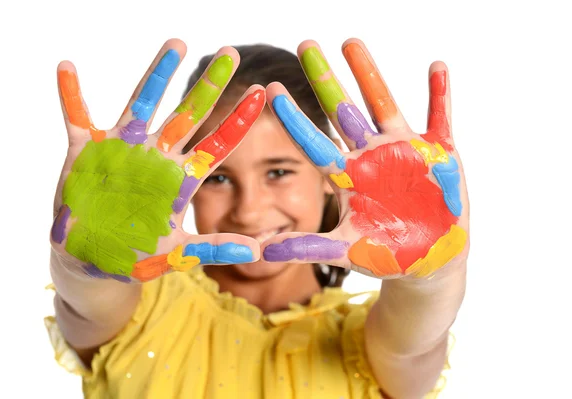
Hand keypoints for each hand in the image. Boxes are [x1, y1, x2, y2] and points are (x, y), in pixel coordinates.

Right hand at [50, 40, 264, 282]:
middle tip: (230, 54)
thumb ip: (214, 248)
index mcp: (180, 178)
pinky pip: (78, 117)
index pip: (216, 144)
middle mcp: (156, 155)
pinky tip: (68, 67)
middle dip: (209, 85)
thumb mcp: (177, 253)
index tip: (261, 93)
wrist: (92, 260)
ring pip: (142, 103)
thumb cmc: (136, 255)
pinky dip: (71, 95)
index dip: (238, 120)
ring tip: (177, 44)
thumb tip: (256, 250)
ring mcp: (122, 149)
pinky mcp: (86, 152)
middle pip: (188, 114)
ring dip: (158, 74)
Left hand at [263, 39, 468, 278]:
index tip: (270, 89)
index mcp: (346, 174)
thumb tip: (262, 252)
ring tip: (350, 42)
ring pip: (383, 103)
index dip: (293, 118)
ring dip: (368, 74)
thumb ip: (307, 248)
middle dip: (324, 78)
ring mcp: (404, 149)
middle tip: (304, 44)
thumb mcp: (344, 250)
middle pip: (342, 110)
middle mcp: (370, 154)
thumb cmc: (385, 253)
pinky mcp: (439, 152)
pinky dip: (440, 94)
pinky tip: (436, 65)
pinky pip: (439, 117)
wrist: (429, 259)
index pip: (314, 141)